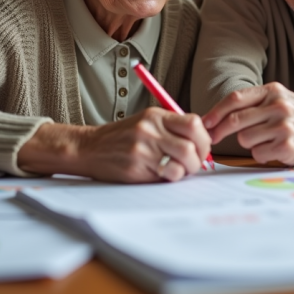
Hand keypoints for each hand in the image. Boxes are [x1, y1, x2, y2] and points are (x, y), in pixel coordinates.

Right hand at [17, 107, 210, 182]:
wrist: (89, 148)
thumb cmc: (121, 138)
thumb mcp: (146, 123)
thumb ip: (171, 128)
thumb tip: (202, 141)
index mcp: (156, 116)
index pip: (194, 123)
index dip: (204, 139)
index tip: (201, 147)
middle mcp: (150, 130)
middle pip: (192, 146)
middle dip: (198, 159)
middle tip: (193, 164)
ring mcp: (143, 149)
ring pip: (183, 163)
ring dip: (186, 171)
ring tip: (177, 170)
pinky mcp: (137, 167)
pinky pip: (167, 175)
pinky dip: (170, 177)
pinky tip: (162, 174)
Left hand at [201, 83, 293, 165]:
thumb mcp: (278, 99)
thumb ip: (252, 103)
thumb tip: (215, 117)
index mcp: (273, 91)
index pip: (236, 99)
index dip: (216, 112)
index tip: (205, 122)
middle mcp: (278, 106)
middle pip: (236, 120)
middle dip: (220, 131)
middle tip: (212, 138)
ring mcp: (283, 127)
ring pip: (245, 139)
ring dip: (249, 143)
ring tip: (264, 140)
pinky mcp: (287, 146)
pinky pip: (258, 154)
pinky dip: (261, 154)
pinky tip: (274, 150)